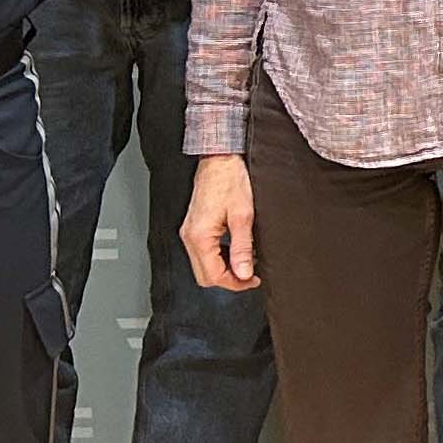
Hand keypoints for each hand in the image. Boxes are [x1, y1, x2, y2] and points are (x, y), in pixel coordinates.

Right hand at [182, 155, 257, 288]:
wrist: (220, 159)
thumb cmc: (231, 181)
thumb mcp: (243, 216)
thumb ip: (242, 247)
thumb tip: (244, 273)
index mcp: (199, 237)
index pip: (213, 276)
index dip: (235, 283)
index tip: (253, 280)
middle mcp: (190, 237)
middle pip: (205, 276)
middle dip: (229, 280)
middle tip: (251, 274)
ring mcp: (190, 232)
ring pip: (204, 265)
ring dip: (224, 269)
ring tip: (247, 261)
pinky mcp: (194, 227)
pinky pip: (204, 252)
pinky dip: (220, 257)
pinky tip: (236, 250)